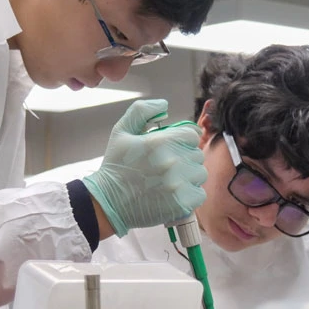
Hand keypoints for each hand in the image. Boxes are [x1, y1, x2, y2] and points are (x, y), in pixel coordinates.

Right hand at [83, 100, 206, 237]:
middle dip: (184, 156)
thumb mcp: (121, 131)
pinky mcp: (181, 204)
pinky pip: (199, 193)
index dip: (183, 139)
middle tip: (166, 165)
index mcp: (159, 142)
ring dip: (189, 175)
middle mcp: (172, 162)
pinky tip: (173, 193)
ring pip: (199, 173)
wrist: (108, 203)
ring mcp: (178, 184)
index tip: (172, 146)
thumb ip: (142, 111)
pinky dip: (190, 194)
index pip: (192, 134)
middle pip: (197, 153)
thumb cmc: (116, 166)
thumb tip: (164, 104)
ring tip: (170, 179)